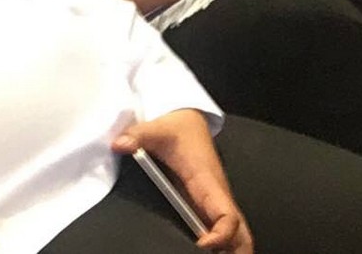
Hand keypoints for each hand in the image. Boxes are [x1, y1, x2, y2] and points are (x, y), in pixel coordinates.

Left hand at [112, 110, 252, 252]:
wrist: (188, 121)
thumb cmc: (177, 128)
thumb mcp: (155, 129)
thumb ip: (137, 136)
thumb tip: (120, 145)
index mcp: (208, 181)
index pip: (227, 214)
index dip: (221, 234)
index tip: (203, 245)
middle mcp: (217, 196)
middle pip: (241, 233)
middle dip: (236, 251)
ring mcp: (213, 202)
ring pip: (237, 233)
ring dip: (230, 249)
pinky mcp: (206, 204)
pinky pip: (221, 228)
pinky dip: (222, 244)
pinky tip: (205, 252)